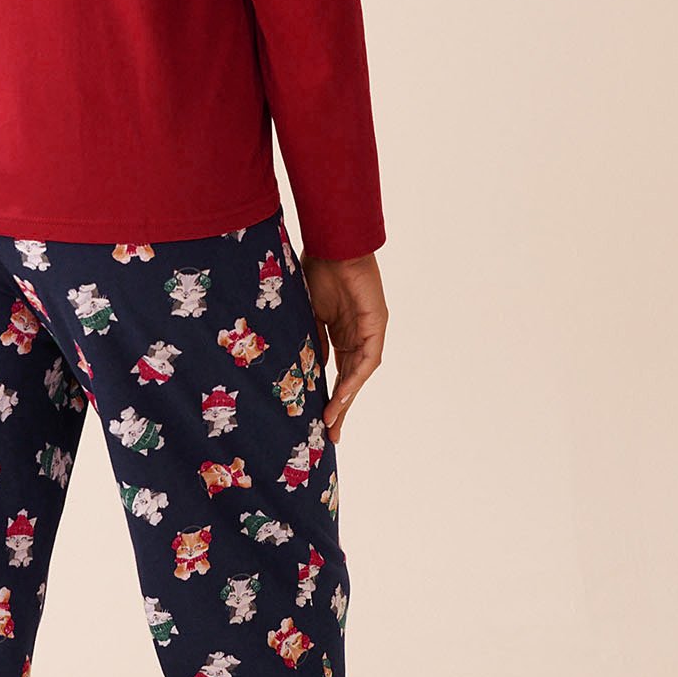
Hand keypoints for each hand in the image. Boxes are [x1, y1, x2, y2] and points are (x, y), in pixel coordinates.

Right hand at [300, 250, 386, 439]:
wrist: (332, 242)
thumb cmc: (317, 267)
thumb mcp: (306, 312)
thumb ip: (308, 337)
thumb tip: (301, 365)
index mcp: (341, 332)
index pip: (337, 371)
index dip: (329, 396)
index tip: (318, 419)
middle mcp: (358, 335)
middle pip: (350, 379)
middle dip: (339, 407)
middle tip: (329, 434)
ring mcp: (368, 330)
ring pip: (359, 373)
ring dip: (346, 399)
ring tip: (332, 421)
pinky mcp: (376, 323)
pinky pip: (367, 358)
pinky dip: (355, 378)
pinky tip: (343, 395)